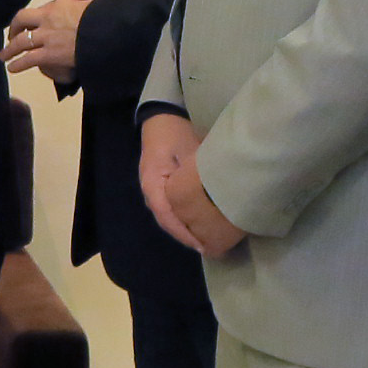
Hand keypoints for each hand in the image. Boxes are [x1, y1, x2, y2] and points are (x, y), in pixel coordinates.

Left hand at [4, 0, 107, 83]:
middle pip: (22, 19)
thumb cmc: (110, 15)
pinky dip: (18, 64)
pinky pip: (28, 59)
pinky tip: (12, 68)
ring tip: (3, 55)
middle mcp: (49, 17)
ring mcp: (48, 37)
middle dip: (14, 28)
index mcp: (62, 2)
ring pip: (21, 41)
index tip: (44, 21)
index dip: (43, 15)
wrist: (112, 35)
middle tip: (11, 36)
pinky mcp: (50, 54)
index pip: (45, 7)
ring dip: (10, 49)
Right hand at [138, 113, 246, 258]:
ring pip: (169, 218)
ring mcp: (154, 190)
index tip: (203, 246)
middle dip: (187, 238)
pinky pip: (171, 210)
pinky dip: (184, 221)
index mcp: (153, 183)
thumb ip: (198, 173)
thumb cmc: (176, 132)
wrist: (162, 118)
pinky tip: (199, 225)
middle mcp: (150, 191)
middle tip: (211, 250)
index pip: (167, 215)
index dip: (184, 233)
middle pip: (167, 222)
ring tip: (207, 243)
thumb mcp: (190, 150)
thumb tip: (217, 195)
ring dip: (186, 231)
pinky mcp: (161, 188)